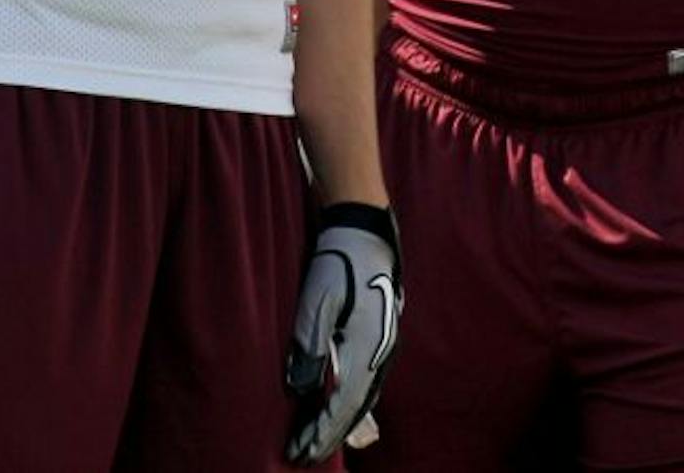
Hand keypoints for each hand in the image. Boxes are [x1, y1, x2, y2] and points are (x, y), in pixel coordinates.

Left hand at [284, 204, 400, 464]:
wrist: (365, 232)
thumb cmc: (339, 262)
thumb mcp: (318, 300)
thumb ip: (310, 346)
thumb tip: (301, 389)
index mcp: (367, 346)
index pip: (343, 403)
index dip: (320, 432)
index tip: (299, 452)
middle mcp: (381, 352)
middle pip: (355, 407)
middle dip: (328, 434)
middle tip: (302, 456)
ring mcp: (385, 345)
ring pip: (363, 396)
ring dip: (340, 422)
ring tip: (316, 441)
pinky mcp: (381, 337)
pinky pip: (367, 382)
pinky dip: (352, 404)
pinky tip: (339, 409)